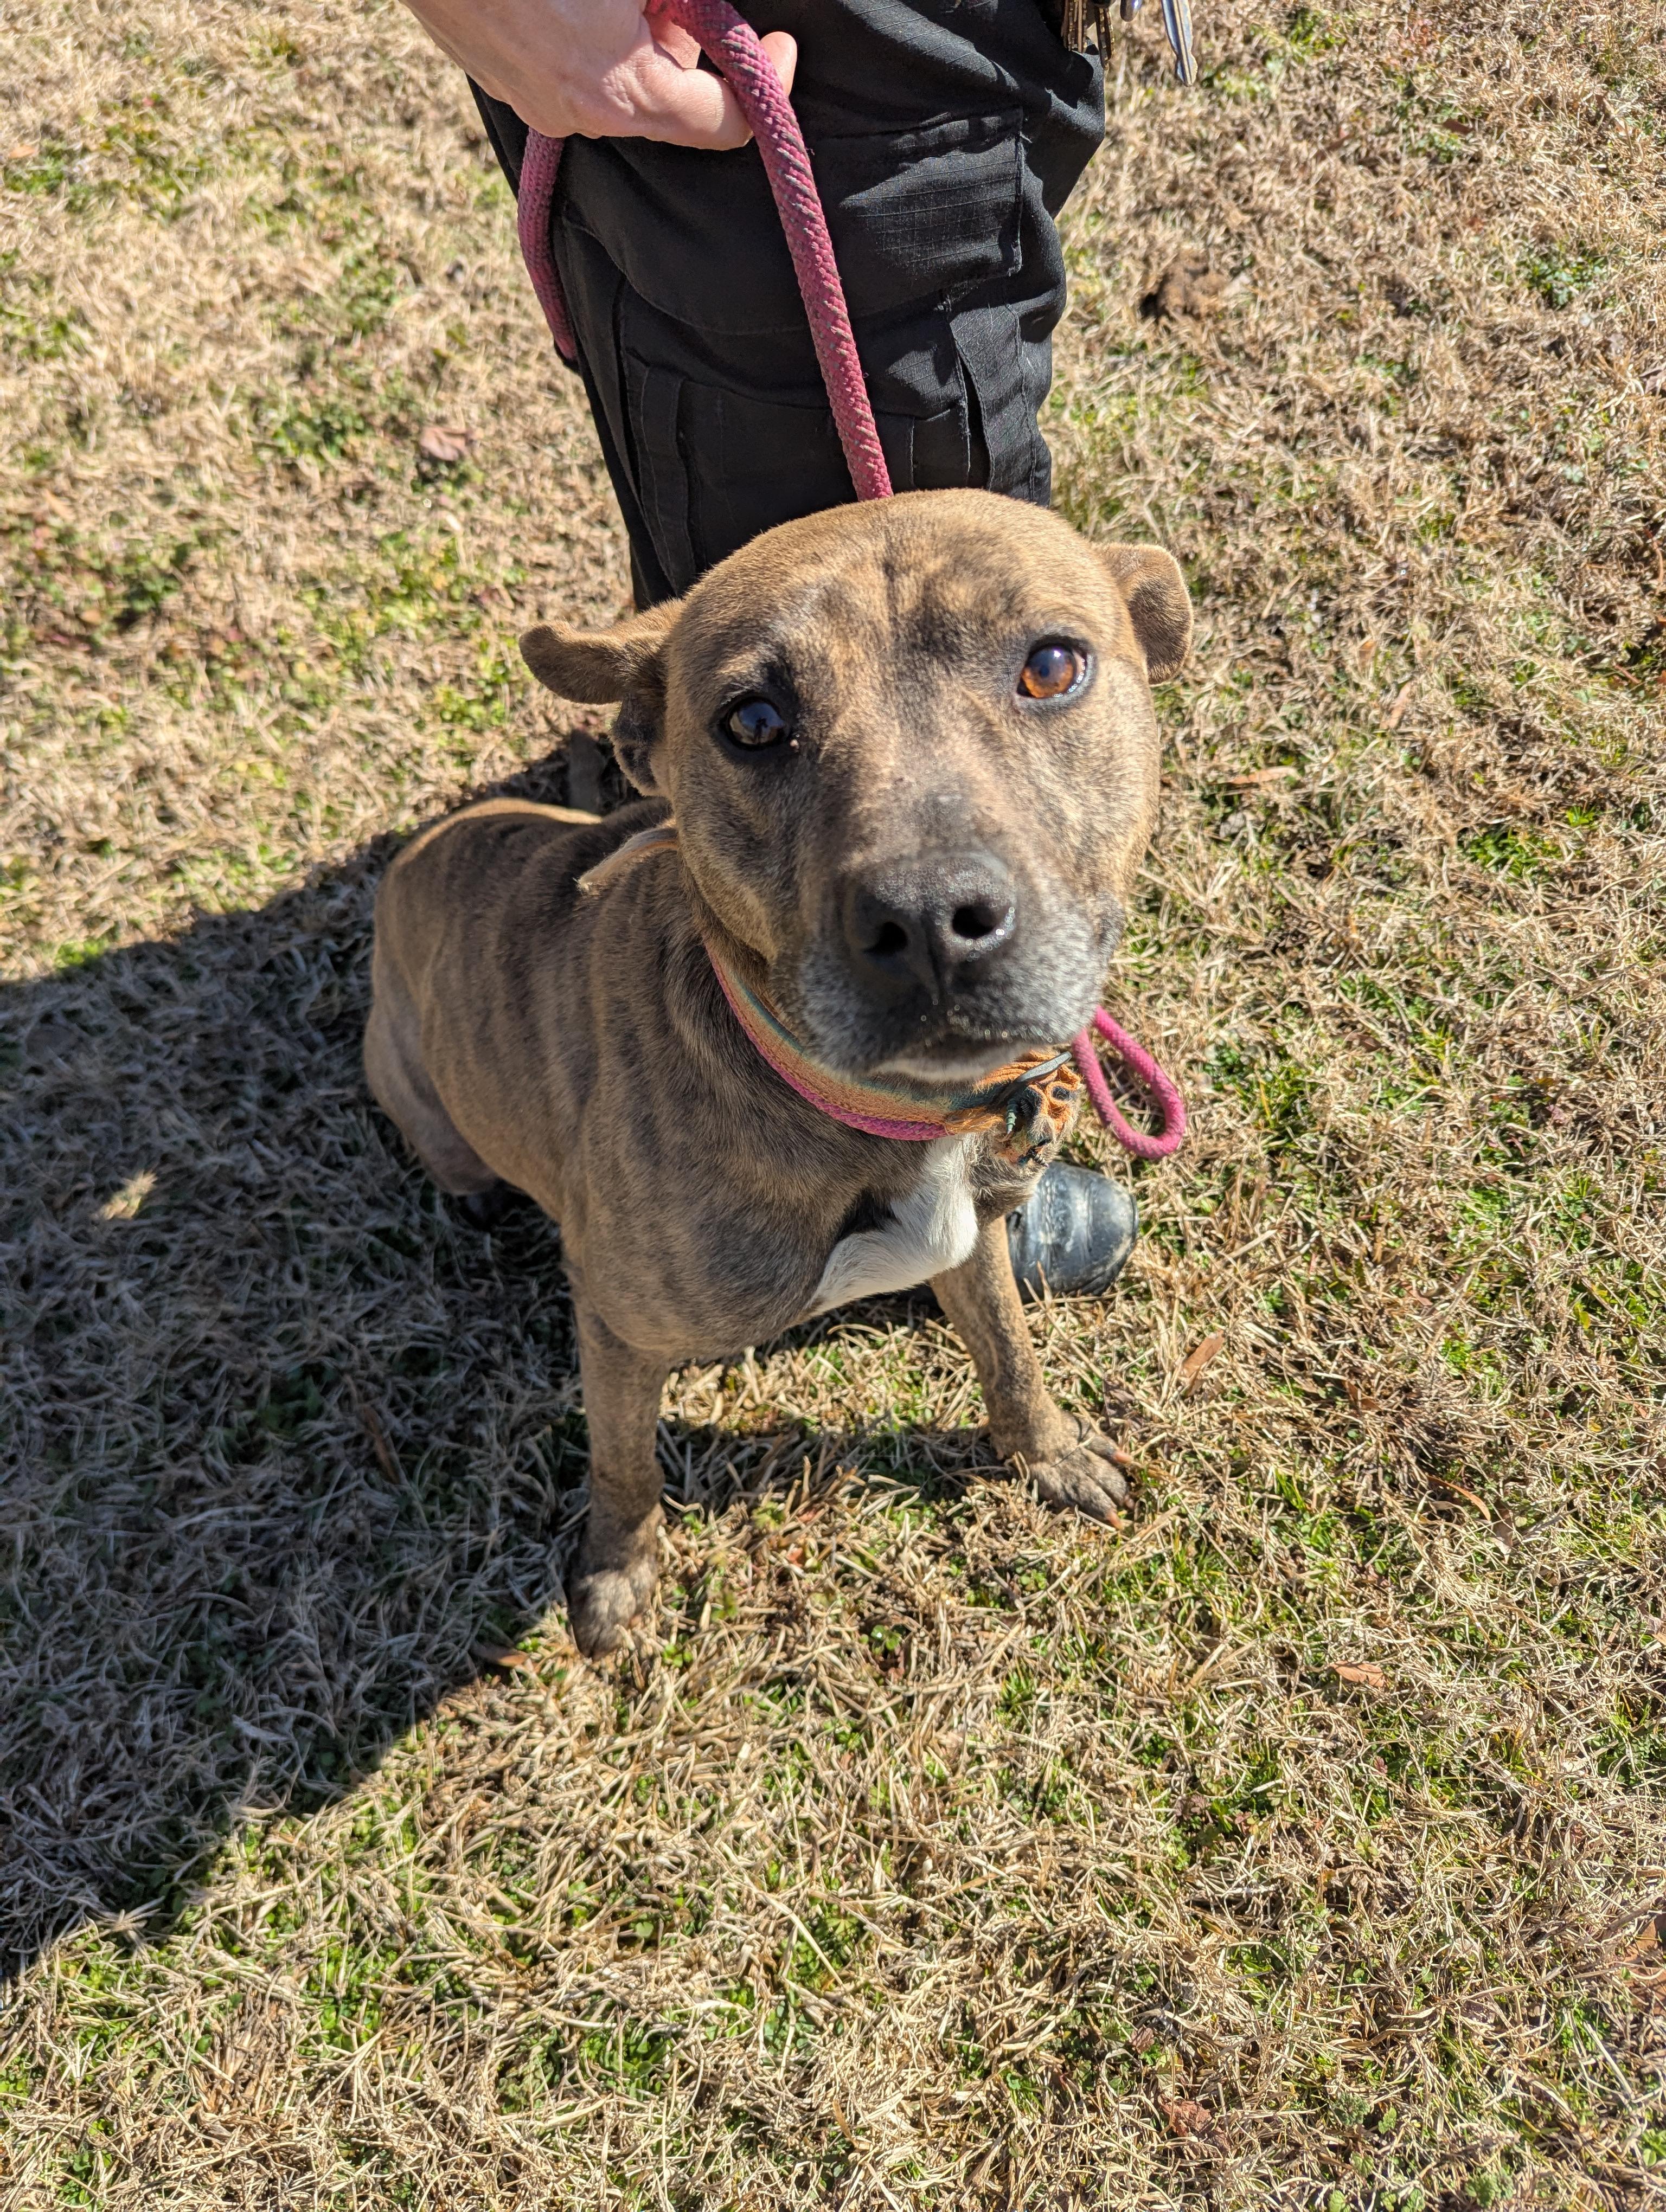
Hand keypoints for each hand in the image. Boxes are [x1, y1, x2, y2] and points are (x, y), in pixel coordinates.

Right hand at [404, 0, 797, 150]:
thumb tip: (705, 11)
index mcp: (622, 91)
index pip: (728, 123)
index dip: (766, 83)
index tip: (779, 44)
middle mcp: (581, 116)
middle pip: (671, 103)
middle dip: (690, 48)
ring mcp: (536, 104)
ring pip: (619, 83)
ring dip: (637, 38)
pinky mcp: (502, 81)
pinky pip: (571, 69)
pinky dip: (589, 37)